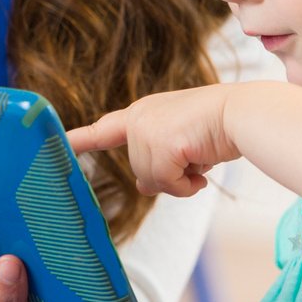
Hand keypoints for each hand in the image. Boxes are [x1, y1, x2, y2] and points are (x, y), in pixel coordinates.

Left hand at [69, 85, 238, 197]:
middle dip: (169, 174)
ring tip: (201, 157)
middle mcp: (139, 118)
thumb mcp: (182, 145)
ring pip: (152, 180)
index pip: (104, 129)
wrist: (243, 113)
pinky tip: (203, 167)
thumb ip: (158, 161)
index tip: (59, 145)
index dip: (81, 140)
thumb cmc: (219, 126)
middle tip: (194, 158)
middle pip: (140, 171)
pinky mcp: (160, 142)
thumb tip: (143, 187)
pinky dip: (188, 184)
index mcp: (142, 113)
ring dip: (181, 179)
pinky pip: (168, 183)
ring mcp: (147, 129)